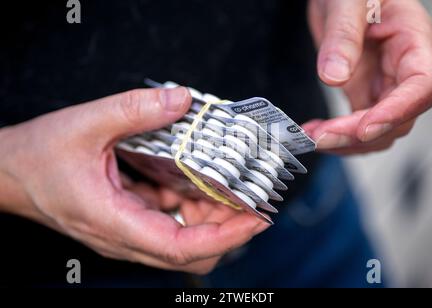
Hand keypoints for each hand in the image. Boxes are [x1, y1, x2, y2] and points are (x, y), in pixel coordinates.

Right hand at [0, 87, 268, 273]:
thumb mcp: (84, 124)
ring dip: (211, 217)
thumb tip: (181, 101)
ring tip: (231, 186)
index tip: (256, 219)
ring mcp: (127, 230)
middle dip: (227, 229)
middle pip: (190, 252)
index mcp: (114, 221)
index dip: (225, 237)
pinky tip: (196, 179)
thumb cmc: (37, 158)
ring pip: (182, 239)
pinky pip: (168, 221)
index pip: (181, 247)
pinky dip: (190, 205)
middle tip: (251, 198)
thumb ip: (134, 110)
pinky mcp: (128, 219)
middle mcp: (124, 236)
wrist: (10, 173)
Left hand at [304, 0, 431, 153]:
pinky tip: (315, 132)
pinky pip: (357, 124)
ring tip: (312, 137)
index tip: (364, 128)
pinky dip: (337, 135)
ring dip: (347, 141)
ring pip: (378, 129)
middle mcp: (402, 68)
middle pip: (397, 117)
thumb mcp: (347, 1)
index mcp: (412, 40)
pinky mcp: (362, 91)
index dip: (396, 112)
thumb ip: (342, 36)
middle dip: (359, 134)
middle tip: (321, 137)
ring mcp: (382, 83)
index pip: (420, 85)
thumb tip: (334, 75)